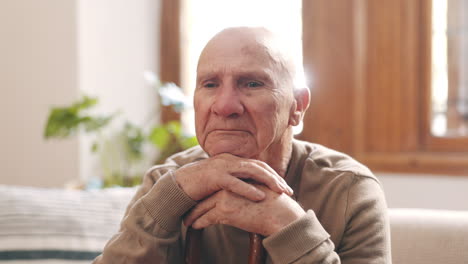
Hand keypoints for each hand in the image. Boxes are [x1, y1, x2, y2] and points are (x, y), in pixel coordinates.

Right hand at [174, 153, 292, 201]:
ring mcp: (222, 166)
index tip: (284, 185)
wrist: (178, 185)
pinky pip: (235, 183)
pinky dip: (248, 189)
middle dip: (275, 178)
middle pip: (259, 166)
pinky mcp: (215, 177)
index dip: (273, 174)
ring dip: (268, 181)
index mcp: (232, 159)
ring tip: (280, 191)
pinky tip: (260, 197)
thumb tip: (251, 189)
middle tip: (288, 190)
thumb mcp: (221, 181)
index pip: (258, 164)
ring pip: (251, 171)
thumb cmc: (201, 186)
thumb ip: (235, 180)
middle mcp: (229, 159)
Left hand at [183, 184, 305, 235]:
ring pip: (202, 206)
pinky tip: (194, 226)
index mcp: (236, 178)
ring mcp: (225, 196)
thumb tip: (239, 198)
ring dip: (193, 215)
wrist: (280, 215)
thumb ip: (246, 192)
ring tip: (186, 221)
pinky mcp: (225, 210)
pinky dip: (198, 222)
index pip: (216, 187)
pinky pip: (206, 218)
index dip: (206, 194)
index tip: (198, 201)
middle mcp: (229, 185)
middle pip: (206, 195)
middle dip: (195, 204)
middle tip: (186, 211)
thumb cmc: (274, 206)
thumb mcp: (258, 192)